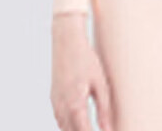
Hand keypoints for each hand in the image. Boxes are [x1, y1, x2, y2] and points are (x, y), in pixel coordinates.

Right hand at [50, 12, 114, 130]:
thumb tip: (108, 130)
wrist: (66, 41)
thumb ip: (104, 109)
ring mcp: (55, 103)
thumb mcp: (100, 83)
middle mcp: (61, 107)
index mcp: (74, 105)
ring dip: (76, 130)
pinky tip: (78, 122)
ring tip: (88, 125)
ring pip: (64, 128)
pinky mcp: (53, 97)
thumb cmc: (86, 60)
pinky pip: (59, 119)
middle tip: (98, 128)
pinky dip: (68, 125)